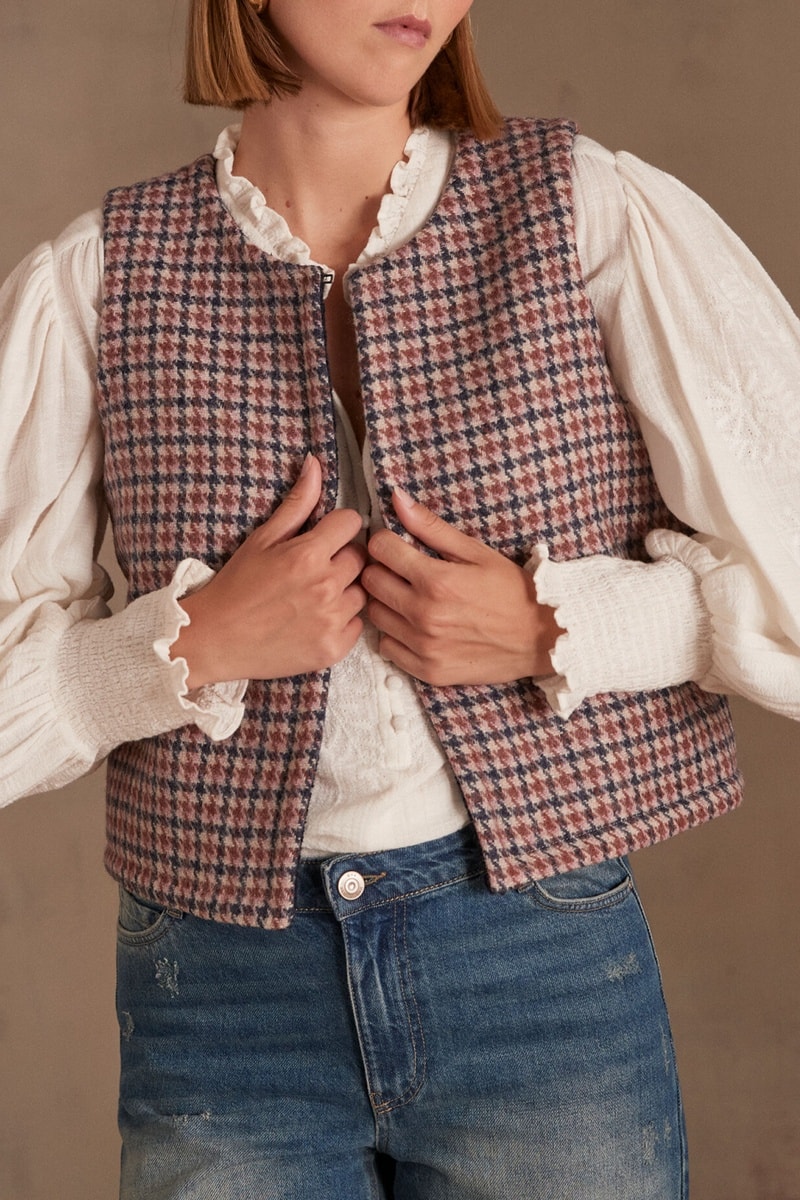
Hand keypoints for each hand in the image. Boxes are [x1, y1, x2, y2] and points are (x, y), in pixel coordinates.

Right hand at [173, 456, 366, 687]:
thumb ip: (297, 503)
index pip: (352, 524)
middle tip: (315, 571)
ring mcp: (331, 621)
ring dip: (345, 592)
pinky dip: (342, 623)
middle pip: (360, 558)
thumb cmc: (236, 586)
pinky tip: (315, 621)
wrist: (215, 639)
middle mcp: (325, 587)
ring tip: (314, 597)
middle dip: (342, 559)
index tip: (324, 539)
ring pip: (362, 593)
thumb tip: (315, 463)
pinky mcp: (333, 649)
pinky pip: (357, 625)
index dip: (337, 529)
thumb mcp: (263, 539)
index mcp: (308, 554)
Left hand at [362, 487, 561, 686]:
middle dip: (381, 569)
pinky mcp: (427, 671)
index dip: (386, 541)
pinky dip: (395, 634)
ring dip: (385, 602)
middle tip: (401, 570)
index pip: (379, 549)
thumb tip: (397, 498)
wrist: (543, 638)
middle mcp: (424, 615)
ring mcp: (423, 646)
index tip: (397, 545)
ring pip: (374, 615)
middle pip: (370, 582)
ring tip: (408, 597)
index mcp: (436, 581)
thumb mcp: (476, 552)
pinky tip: (415, 625)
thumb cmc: (512, 590)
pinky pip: (387, 647)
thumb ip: (432, 527)